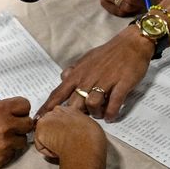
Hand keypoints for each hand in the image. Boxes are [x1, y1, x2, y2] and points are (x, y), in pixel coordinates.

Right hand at [0, 97, 33, 168]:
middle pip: (28, 123)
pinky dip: (7, 151)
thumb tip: (11, 111)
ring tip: (1, 139)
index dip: (21, 109)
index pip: (25, 105)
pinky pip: (13, 153)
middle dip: (21, 125)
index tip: (16, 113)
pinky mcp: (4, 158)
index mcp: (0, 109)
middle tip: (11, 127)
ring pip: (23, 140)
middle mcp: (6, 125)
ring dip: (15, 139)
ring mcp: (6, 143)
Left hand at [34, 106, 106, 160]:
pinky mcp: (40, 131)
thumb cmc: (92, 140)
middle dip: (54, 134)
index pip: (60, 117)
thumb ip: (79, 124)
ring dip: (50, 143)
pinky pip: (40, 146)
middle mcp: (57, 111)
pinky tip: (58, 151)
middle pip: (49, 123)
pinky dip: (47, 152)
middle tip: (64, 145)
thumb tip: (78, 131)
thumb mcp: (90, 126)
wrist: (85, 146)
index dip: (63, 129)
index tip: (67, 137)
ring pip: (44, 134)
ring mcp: (46, 120)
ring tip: (63, 148)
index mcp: (70, 109)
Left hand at [36, 25, 153, 120]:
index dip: (47, 108)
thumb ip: (73, 71)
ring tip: (98, 115)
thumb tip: (63, 78)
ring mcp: (105, 81)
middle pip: (73, 103)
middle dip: (72, 117)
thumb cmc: (107, 54)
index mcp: (77, 74)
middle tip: (75, 124)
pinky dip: (111, 113)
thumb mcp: (85, 60)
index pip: (58, 93)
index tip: (38, 121)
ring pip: (92, 104)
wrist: (131, 44)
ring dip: (94, 114)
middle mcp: (88, 78)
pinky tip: (110, 117)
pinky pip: (114, 103)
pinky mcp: (122, 84)